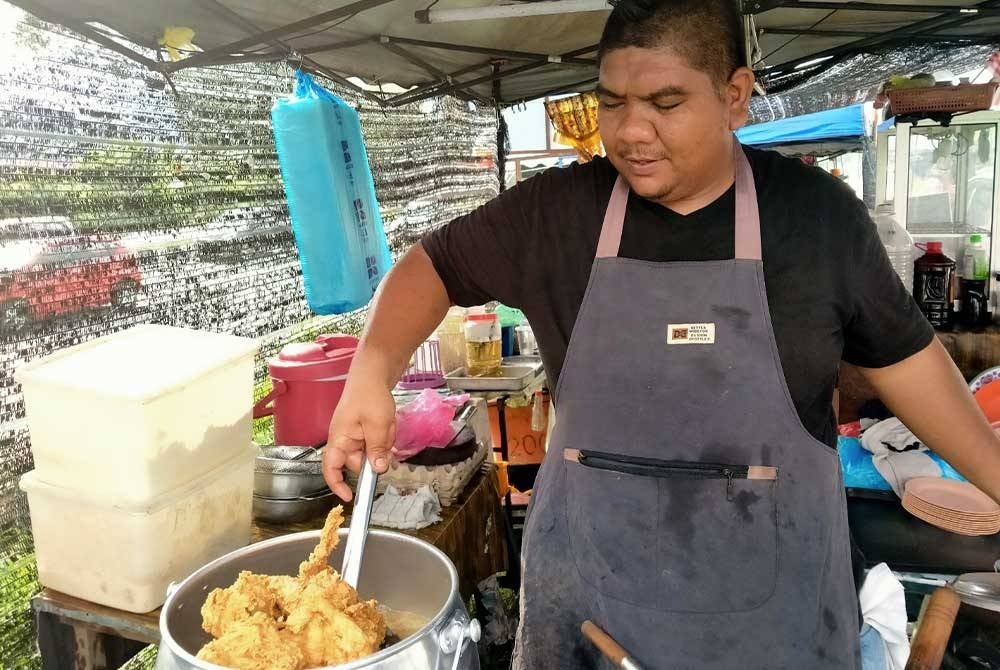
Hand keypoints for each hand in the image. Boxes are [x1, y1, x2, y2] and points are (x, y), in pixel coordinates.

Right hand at [323, 377, 395, 500]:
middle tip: (386, 436)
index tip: (349, 496)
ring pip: (372, 450)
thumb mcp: (377, 425)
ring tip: (387, 423)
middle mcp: (343, 438)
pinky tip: (388, 422)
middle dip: (376, 454)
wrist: (373, 372)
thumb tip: (377, 470)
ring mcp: (354, 432)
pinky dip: (385, 435)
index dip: (336, 485)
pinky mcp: (364, 427)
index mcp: (339, 439)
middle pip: (359, 461)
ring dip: (383, 442)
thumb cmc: (370, 395)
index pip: (330, 468)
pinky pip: (376, 440)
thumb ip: (377, 450)